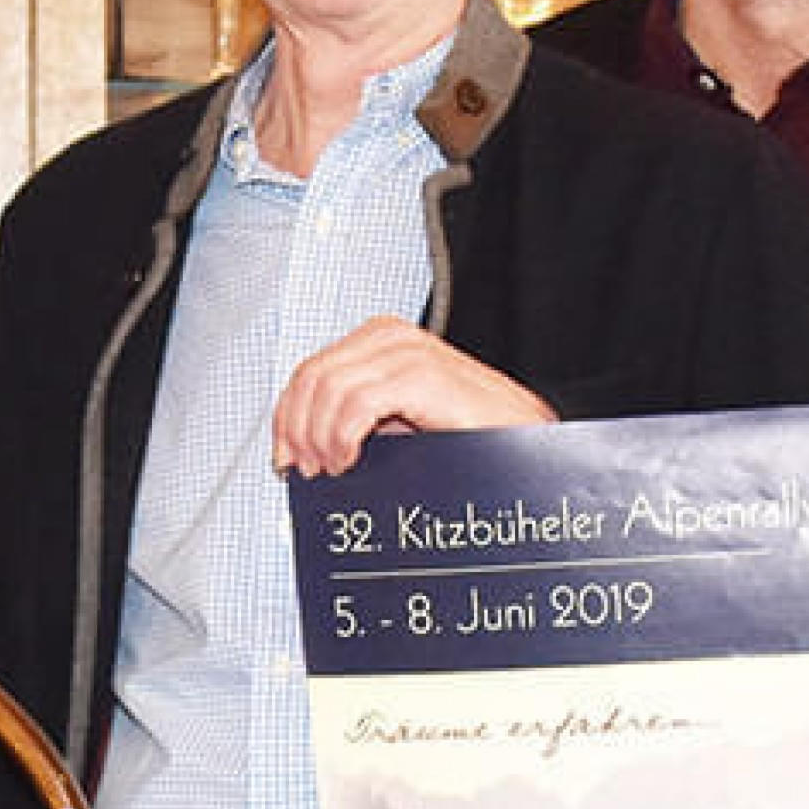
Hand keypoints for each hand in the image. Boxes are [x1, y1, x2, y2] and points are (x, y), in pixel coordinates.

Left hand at [271, 319, 553, 478]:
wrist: (522, 438)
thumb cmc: (466, 434)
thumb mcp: (396, 422)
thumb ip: (351, 419)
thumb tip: (302, 449)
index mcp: (379, 340)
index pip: (308, 372)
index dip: (286, 419)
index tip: (287, 460)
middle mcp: (389, 337)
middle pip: (309, 378)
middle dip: (297, 431)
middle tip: (308, 470)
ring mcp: (406, 351)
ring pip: (325, 390)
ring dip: (319, 438)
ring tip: (334, 469)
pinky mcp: (421, 374)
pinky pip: (355, 403)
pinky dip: (341, 437)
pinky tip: (350, 459)